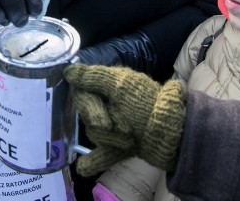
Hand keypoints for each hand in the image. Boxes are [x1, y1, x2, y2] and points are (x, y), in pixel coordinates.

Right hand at [64, 64, 185, 175]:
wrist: (172, 134)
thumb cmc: (146, 106)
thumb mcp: (121, 86)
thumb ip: (93, 77)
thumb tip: (68, 71)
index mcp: (111, 85)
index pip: (83, 93)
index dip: (90, 107)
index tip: (102, 120)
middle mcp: (109, 104)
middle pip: (87, 116)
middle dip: (105, 123)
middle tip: (125, 129)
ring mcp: (114, 127)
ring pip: (95, 134)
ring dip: (113, 139)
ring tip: (131, 139)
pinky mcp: (119, 146)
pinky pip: (100, 153)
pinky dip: (92, 161)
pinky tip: (83, 169)